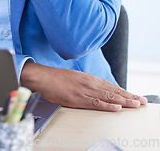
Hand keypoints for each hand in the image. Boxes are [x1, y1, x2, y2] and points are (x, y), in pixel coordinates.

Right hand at [20, 63, 147, 110]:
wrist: (42, 77)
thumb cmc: (55, 79)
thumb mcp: (74, 78)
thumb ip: (86, 84)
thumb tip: (96, 90)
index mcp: (89, 78)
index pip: (111, 86)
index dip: (125, 92)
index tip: (136, 96)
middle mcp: (90, 83)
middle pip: (113, 91)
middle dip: (129, 96)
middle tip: (143, 101)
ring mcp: (84, 90)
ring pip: (108, 97)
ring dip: (123, 101)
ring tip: (136, 105)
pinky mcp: (78, 98)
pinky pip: (95, 103)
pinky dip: (107, 106)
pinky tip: (117, 108)